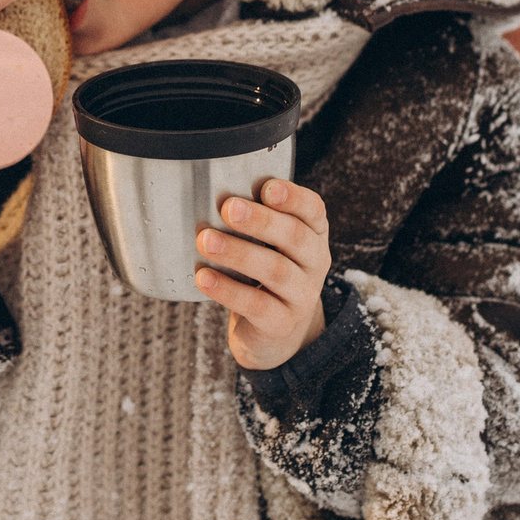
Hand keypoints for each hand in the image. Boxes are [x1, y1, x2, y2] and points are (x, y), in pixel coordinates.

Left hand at [196, 178, 331, 371]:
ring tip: (206, 241)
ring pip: (275, 270)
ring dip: (238, 253)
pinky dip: (228, 290)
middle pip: (295, 237)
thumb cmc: (266, 272)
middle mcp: (314, 262)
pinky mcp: (282, 324)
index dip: (293, 197)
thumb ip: (253, 219)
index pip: (313, 210)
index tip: (266, 187)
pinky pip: (257, 305)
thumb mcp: (271, 244)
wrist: (277, 332)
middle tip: (228, 208)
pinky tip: (204, 277)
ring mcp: (301, 295)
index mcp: (313, 234)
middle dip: (261, 220)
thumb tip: (209, 193)